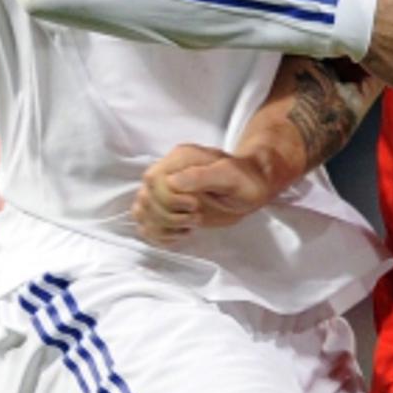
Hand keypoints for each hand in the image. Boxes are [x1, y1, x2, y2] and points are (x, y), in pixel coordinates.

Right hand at [132, 144, 274, 244]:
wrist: (251, 187)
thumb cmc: (245, 180)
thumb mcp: (232, 177)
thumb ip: (203, 176)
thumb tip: (172, 182)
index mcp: (181, 158)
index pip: (153, 179)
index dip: (169, 199)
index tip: (195, 206)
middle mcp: (168, 171)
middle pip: (145, 197)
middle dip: (169, 215)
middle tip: (196, 217)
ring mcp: (164, 190)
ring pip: (141, 211)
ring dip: (163, 226)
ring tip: (190, 225)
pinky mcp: (165, 207)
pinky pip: (145, 223)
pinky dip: (159, 234)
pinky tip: (181, 232)